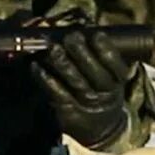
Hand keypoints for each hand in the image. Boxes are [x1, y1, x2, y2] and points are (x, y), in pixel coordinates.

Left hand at [31, 32, 135, 149]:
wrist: (102, 129)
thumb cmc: (104, 91)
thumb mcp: (111, 76)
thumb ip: (101, 55)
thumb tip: (85, 25)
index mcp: (117, 81)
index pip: (115, 65)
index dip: (106, 50)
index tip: (96, 35)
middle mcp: (105, 93)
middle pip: (95, 72)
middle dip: (82, 53)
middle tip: (71, 37)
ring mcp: (86, 103)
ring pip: (75, 81)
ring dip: (62, 63)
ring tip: (53, 49)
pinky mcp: (68, 110)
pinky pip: (56, 93)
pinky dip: (45, 79)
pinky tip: (36, 66)